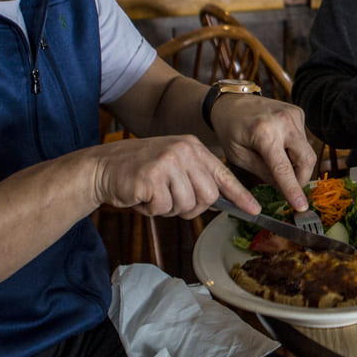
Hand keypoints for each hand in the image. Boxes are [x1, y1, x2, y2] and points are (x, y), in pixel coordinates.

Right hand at [90, 134, 262, 216]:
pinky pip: (164, 208)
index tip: (254, 209)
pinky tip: (141, 195)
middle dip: (191, 207)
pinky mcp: (153, 176)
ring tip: (152, 194)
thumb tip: (218, 201)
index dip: (240, 195)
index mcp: (192, 147)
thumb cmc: (138, 171)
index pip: (223, 174)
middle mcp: (184, 150)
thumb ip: (195, 178)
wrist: (102, 167)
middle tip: (169, 200)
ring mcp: (169, 161)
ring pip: (187, 205)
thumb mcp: (172, 166)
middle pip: (208, 196)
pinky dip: (152, 209)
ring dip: (168, 208)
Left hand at [210, 95, 317, 210]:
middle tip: (290, 190)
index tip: (301, 206)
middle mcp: (284, 121)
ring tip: (278, 164)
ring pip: (307, 151)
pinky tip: (280, 147)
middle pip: (307, 160)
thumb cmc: (230, 130)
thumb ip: (262, 172)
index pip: (284, 168)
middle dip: (301, 179)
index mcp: (264, 132)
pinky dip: (295, 150)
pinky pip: (304, 140)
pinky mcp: (298, 112)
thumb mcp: (238, 156)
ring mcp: (294, 114)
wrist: (231, 102)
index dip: (293, 190)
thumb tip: (283, 187)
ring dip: (297, 164)